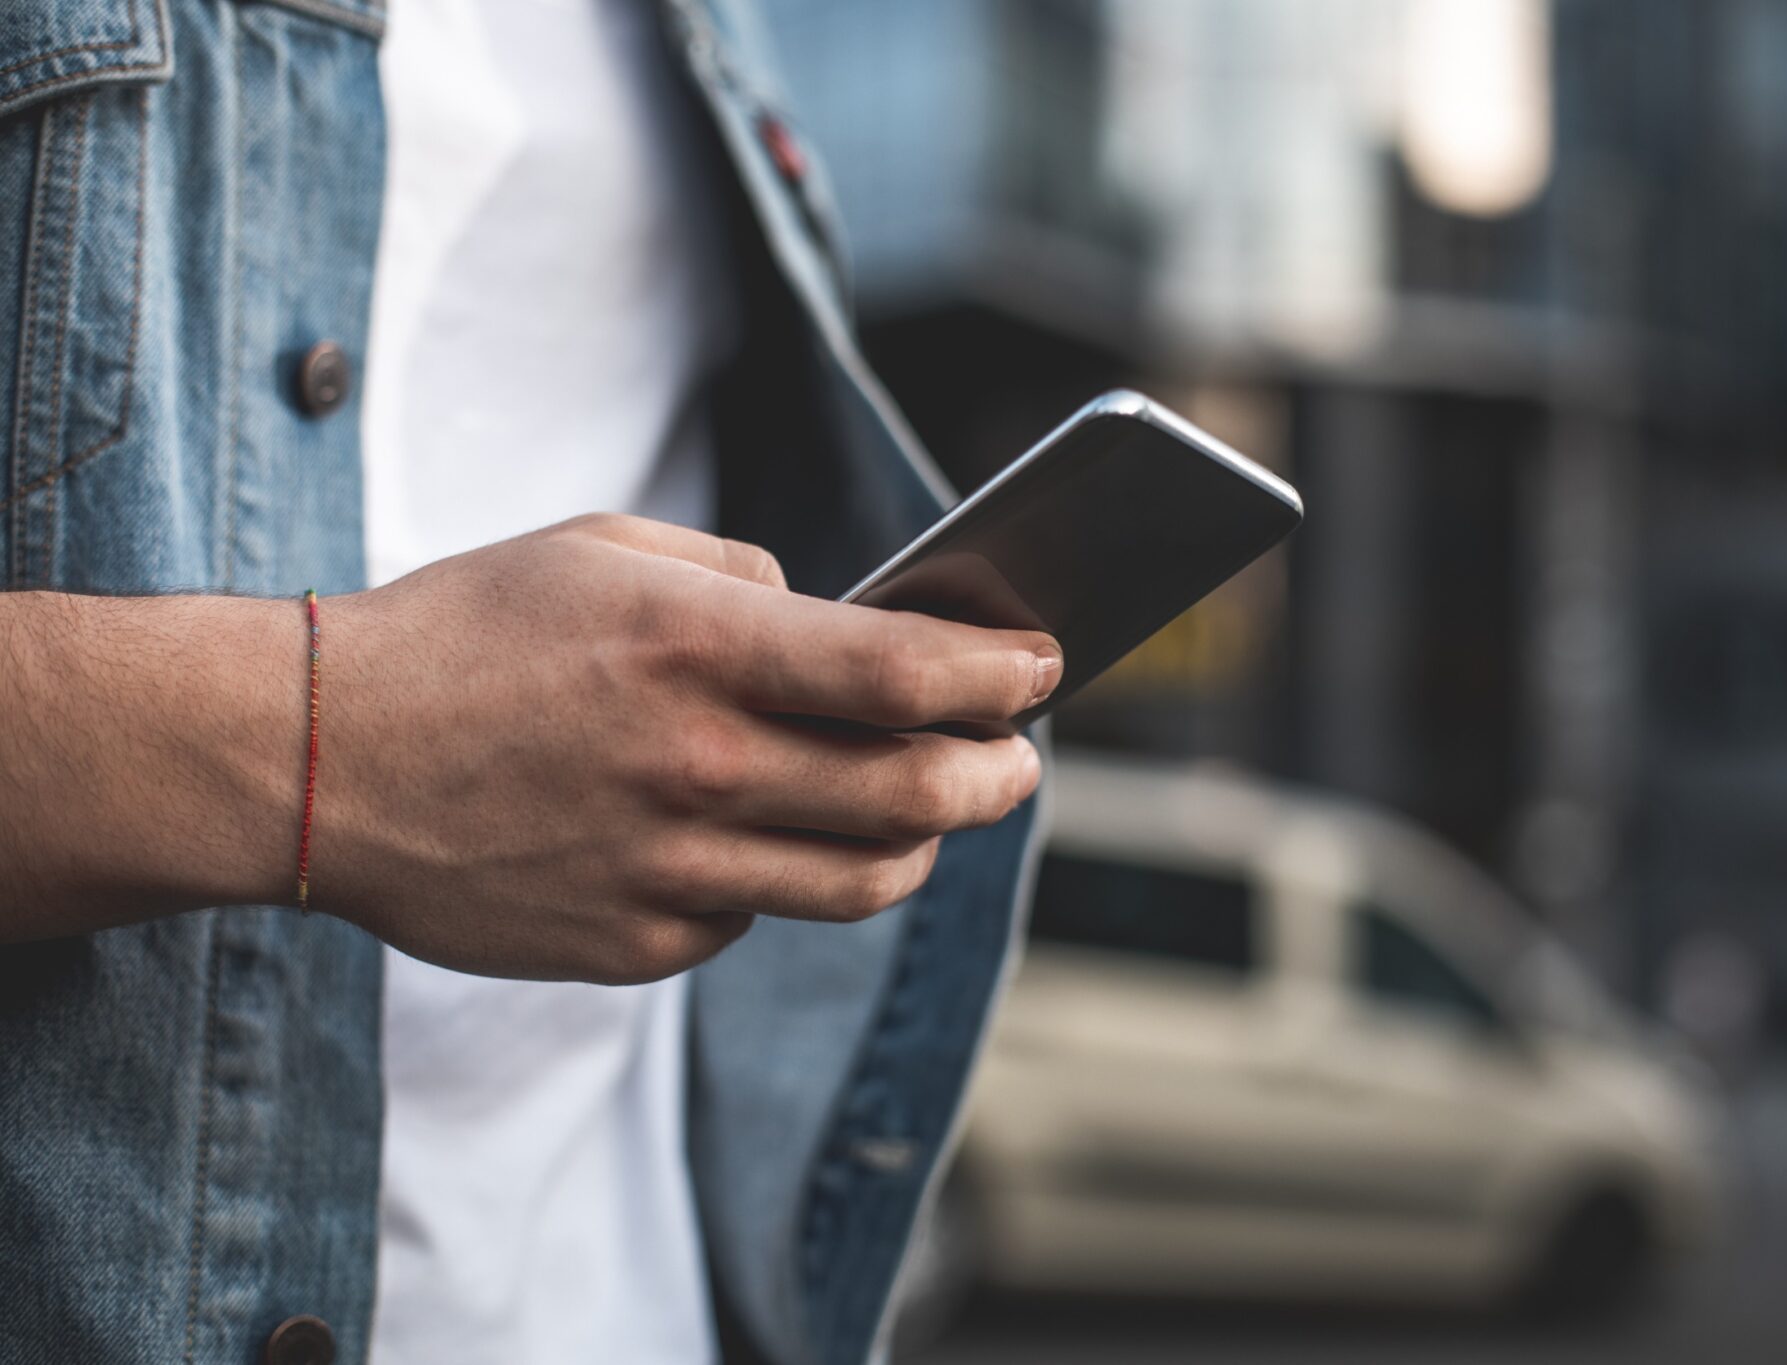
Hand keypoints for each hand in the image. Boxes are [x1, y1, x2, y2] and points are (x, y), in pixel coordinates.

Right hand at [313, 515, 1056, 982]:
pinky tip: (758, 837)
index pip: (906, 670)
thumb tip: (841, 624)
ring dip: (920, 843)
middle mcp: (698, 767)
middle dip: (998, 776)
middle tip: (1015, 761)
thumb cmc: (466, 633)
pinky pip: (757, 915)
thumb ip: (741, 579)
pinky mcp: (637, 943)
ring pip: (864, 880)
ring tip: (929, 811)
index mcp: (697, 649)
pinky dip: (783, 876)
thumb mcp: (604, 548)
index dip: (1002, 673)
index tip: (1043, 668)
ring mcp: (670, 868)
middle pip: (918, 795)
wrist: (317, 758)